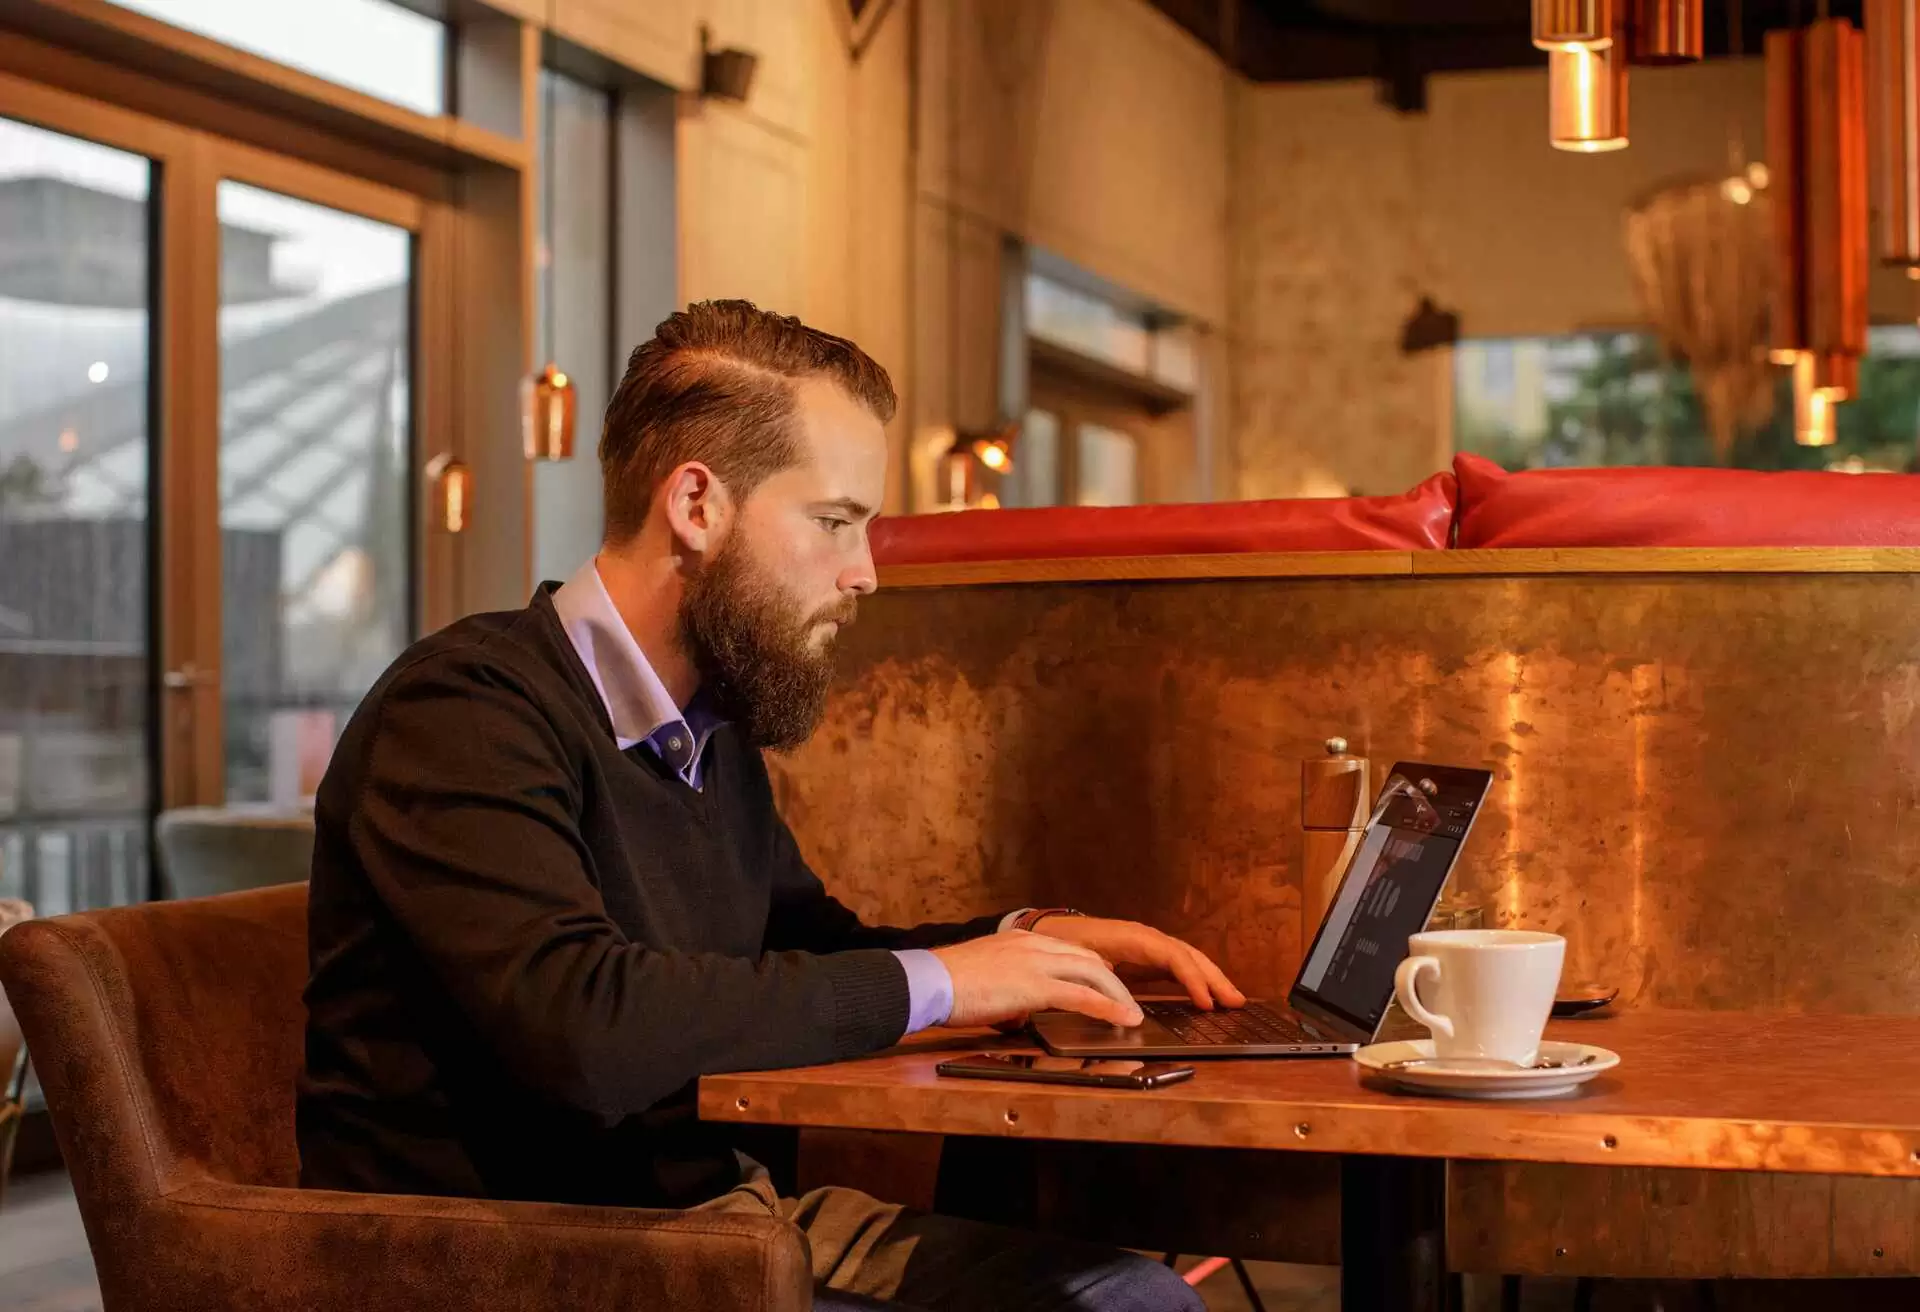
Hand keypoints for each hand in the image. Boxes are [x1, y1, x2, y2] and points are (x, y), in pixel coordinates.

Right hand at [932, 931, 1143, 1028]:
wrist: (929, 981)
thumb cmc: (946, 985)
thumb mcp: (983, 978)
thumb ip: (1006, 990)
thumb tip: (1016, 1014)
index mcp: (1018, 939)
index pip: (1067, 948)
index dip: (1090, 964)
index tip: (1105, 978)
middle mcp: (1032, 944)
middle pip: (1086, 957)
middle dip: (1112, 979)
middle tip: (1126, 998)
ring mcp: (1036, 962)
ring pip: (1092, 972)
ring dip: (1117, 993)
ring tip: (1131, 1012)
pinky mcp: (1035, 986)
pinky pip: (1083, 996)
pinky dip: (1108, 1007)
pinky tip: (1124, 1018)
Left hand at [1031, 917, 1245, 1010]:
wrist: (1050, 932)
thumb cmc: (1065, 945)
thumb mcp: (1080, 962)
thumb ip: (1102, 978)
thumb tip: (1123, 1001)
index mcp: (1133, 937)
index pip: (1173, 955)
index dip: (1191, 978)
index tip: (1205, 1001)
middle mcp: (1146, 938)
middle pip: (1188, 955)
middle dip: (1213, 977)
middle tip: (1236, 1001)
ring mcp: (1148, 946)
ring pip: (1187, 959)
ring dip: (1210, 978)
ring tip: (1232, 999)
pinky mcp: (1146, 956)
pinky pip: (1177, 965)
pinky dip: (1195, 979)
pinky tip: (1205, 996)